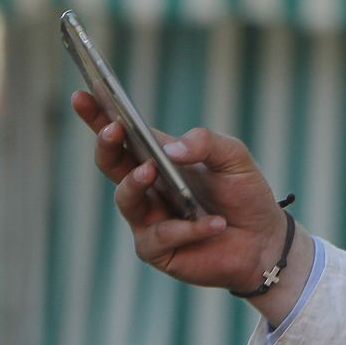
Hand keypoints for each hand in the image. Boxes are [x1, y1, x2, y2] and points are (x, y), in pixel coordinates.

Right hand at [71, 90, 286, 296]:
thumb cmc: (244, 193)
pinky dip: (189, 228)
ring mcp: (148, 219)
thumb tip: (169, 150)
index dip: (98, 115)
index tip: (82, 94)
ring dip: (136, 183)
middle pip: (111, 164)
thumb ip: (206, 143)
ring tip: (153, 170)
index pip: (123, 134)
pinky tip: (214, 223)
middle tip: (113, 129)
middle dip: (106, 145)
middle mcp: (147, 187)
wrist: (263, 240)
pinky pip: (161, 236)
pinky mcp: (157, 249)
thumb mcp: (234, 157)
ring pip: (125, 198)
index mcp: (160, 158)